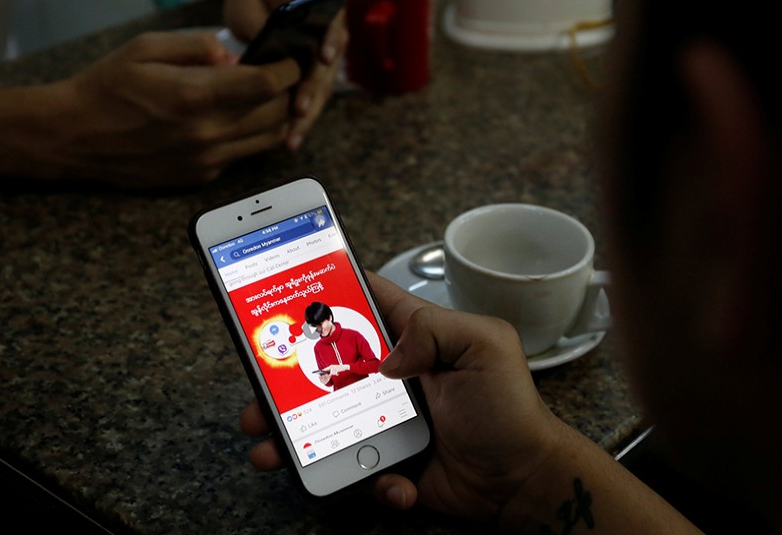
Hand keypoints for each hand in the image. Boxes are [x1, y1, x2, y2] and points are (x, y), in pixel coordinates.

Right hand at [50, 31, 300, 187]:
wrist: (75, 137)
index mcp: (195, 96)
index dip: (287, 68)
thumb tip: (234, 56)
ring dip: (277, 117)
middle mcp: (207, 134)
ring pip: (269, 139)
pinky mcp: (202, 176)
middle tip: (281, 75)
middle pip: (277, 114)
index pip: (266, 84)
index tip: (290, 58)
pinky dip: (252, 136)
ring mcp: (207, 160)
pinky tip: (236, 119)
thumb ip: (197, 46)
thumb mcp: (146, 47)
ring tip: (267, 98)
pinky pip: (244, 155)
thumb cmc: (107, 87)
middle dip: (288, 91)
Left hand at [223, 0, 348, 149]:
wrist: (260, 0)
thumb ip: (271, 9)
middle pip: (326, 69)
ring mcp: (325, 65)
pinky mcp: (313, 84)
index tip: (324, 57)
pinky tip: (289, 142)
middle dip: (312, 91)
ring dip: (307, 118)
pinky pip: (309, 104)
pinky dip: (299, 124)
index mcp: (326, 10)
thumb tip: (272, 35)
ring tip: (292, 139)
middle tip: (299, 110)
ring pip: (319, 93)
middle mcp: (332, 39)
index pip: (332, 27)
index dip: (330, 43)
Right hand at [240, 273, 566, 525]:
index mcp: (412, 337)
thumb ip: (436, 329)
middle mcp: (391, 375)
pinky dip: (365, 479)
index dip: (324, 296)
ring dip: (293, 436)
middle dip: (285, 379)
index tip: (282, 296)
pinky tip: (394, 484)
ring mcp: (384, 419)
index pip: (361, 303)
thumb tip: (387, 356)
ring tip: (271, 451)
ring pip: (323, 422)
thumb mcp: (485, 346)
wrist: (521, 481)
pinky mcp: (385, 460)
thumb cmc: (509, 409)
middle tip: (260, 394)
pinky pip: (356, 468)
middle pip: (324, 368)